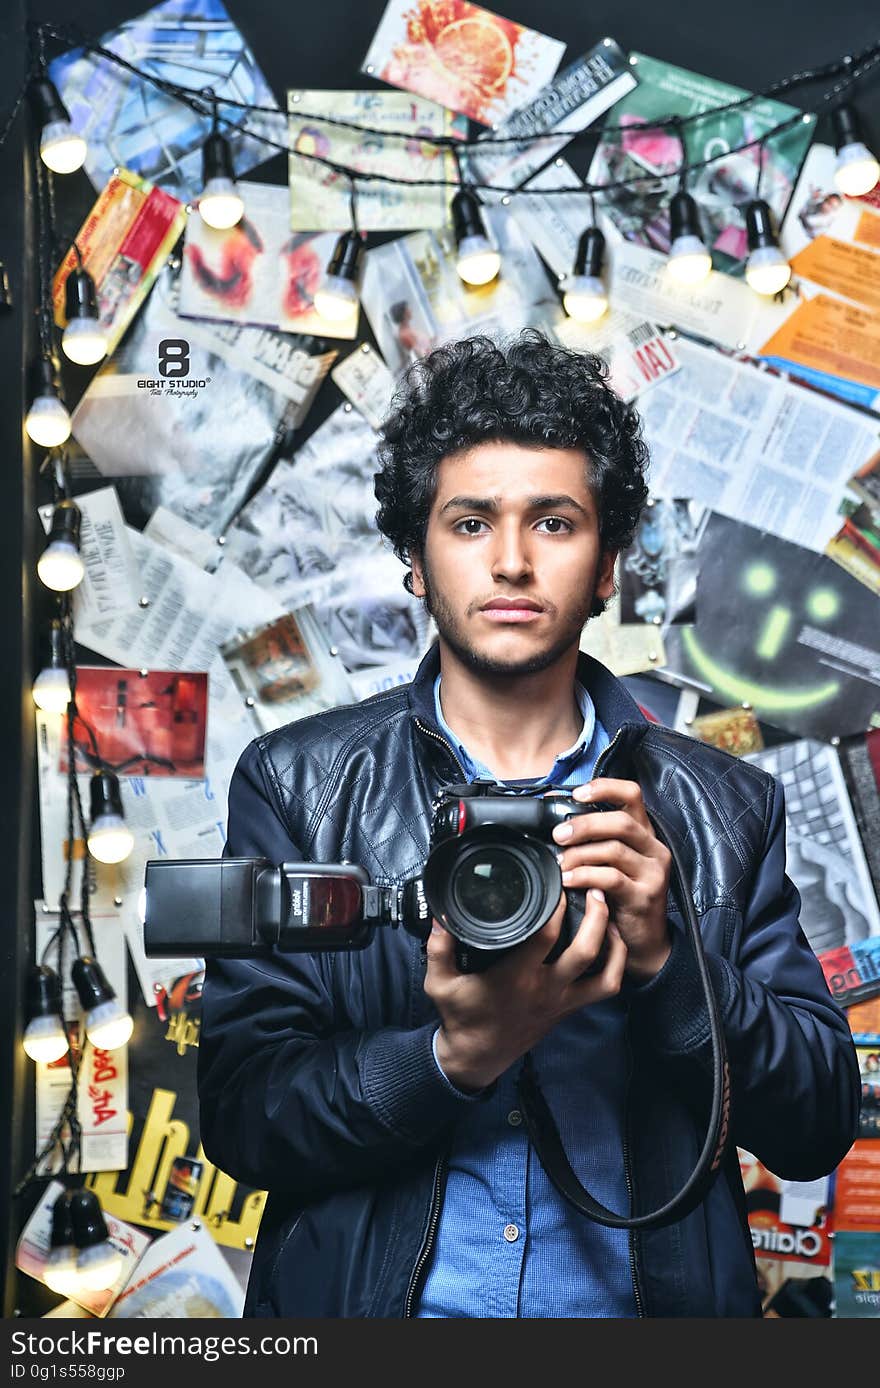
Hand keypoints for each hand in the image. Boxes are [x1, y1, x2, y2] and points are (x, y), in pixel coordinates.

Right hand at [424, 887, 626, 1091]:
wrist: (478, 1057)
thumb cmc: (462, 1017)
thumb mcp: (440, 982)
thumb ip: (439, 947)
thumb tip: (440, 915)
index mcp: (516, 977)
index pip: (546, 936)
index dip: (556, 907)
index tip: (558, 883)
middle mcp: (545, 988)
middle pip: (585, 949)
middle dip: (596, 915)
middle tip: (594, 888)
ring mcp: (562, 1000)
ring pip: (604, 972)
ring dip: (612, 940)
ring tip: (609, 912)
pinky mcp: (569, 1008)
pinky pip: (605, 988)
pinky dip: (616, 965)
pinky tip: (611, 943)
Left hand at [551, 777, 671, 980]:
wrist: (643, 941)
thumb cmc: (621, 897)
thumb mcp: (612, 863)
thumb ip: (594, 841)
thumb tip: (556, 819)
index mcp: (645, 834)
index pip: (632, 795)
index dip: (604, 788)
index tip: (577, 793)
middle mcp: (654, 849)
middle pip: (620, 822)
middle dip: (584, 825)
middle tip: (558, 835)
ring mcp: (653, 873)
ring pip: (614, 850)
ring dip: (579, 854)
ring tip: (560, 863)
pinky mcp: (645, 896)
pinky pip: (611, 878)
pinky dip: (585, 876)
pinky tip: (569, 880)